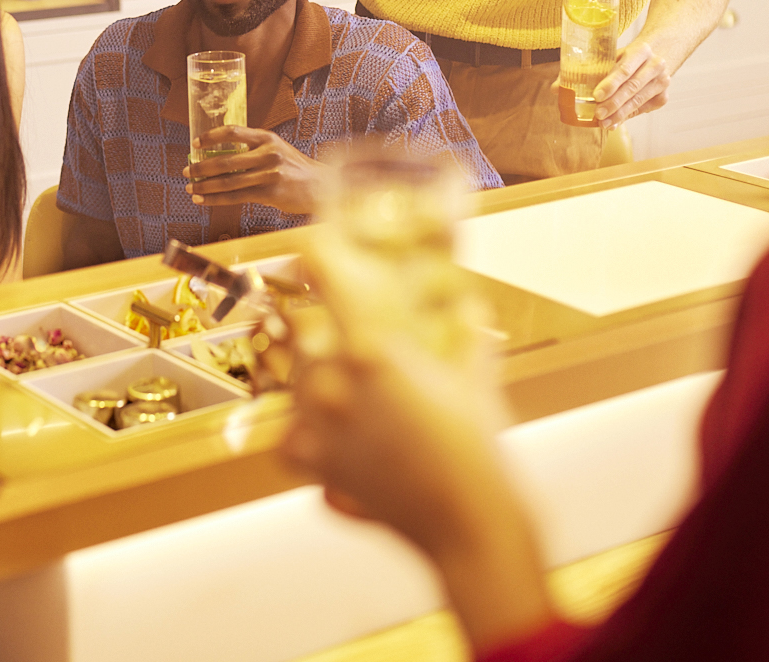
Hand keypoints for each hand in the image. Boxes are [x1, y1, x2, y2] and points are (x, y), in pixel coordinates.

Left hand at [184, 126, 324, 214]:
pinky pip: (236, 197)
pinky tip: (203, 200)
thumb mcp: (276, 149)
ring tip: (190, 188)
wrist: (321, 185)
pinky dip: (216, 199)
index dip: (211, 137)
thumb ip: (253, 149)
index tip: (195, 144)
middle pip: (225, 160)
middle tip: (186, 171)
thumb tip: (218, 155)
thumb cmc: (294, 167)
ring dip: (205, 186)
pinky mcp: (270, 193)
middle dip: (201, 167)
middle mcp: (267, 153)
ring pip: (228, 181)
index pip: (233, 132)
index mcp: (266, 138)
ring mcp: (269, 174)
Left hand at [277, 241, 555, 648]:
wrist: (471, 525)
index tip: (311, 243)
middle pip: (302, 330)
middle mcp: (334, 380)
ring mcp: (319, 424)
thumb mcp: (476, 377)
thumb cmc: (479, 450)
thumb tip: (466, 303)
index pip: (322, 274)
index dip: (314, 252)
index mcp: (372, 346)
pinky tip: (326, 431)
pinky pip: (288, 436)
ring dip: (312, 378)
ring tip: (346, 386)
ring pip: (293, 380)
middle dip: (320, 327)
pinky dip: (302, 433)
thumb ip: (466, 332)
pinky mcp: (316, 464)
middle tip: (341, 330)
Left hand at [577, 39, 669, 125]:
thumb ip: (595, 69)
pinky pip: (642, 109)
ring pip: (638, 101)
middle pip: (632, 87)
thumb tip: (564, 87)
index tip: (596, 96)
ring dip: (619, 114)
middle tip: (598, 114)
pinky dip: (627, 117)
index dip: (610, 84)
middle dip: (613, 103)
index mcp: (641, 50)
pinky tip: (614, 122)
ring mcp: (662, 82)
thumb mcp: (614, 56)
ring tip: (603, 122)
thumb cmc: (627, 59)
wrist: (655, 58)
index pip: (624, 69)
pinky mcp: (663, 97)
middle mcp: (656, 65)